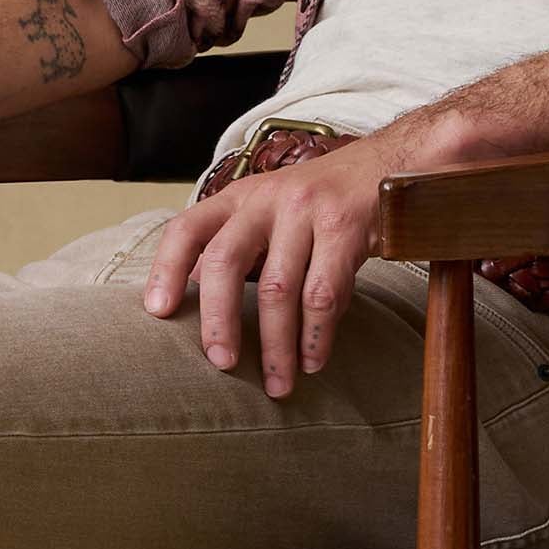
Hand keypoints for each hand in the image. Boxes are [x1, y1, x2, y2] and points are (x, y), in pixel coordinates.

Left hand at [140, 136, 402, 396]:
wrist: (391, 164)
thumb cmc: (323, 199)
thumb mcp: (270, 209)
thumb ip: (236, 245)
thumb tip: (193, 290)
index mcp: (239, 197)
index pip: (187, 229)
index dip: (166, 270)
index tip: (157, 313)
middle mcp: (265, 199)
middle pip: (224, 262)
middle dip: (219, 320)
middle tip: (221, 364)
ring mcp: (305, 210)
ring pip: (277, 289)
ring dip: (277, 345)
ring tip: (278, 383)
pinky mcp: (345, 227)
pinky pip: (323, 293)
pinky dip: (316, 335)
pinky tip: (312, 360)